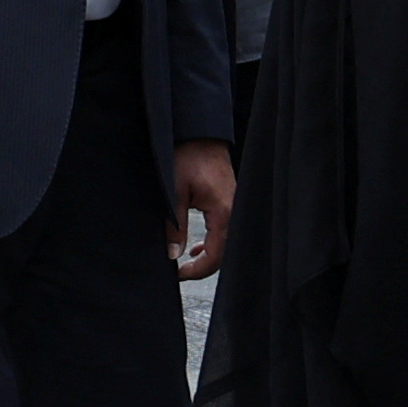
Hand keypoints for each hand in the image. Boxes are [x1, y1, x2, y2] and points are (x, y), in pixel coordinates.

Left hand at [169, 138, 235, 280]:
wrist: (200, 132)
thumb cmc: (188, 156)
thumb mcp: (174, 193)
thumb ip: (175, 226)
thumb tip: (173, 254)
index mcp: (224, 212)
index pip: (216, 255)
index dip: (197, 270)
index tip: (178, 274)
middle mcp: (235, 212)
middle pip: (224, 253)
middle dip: (203, 266)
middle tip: (180, 272)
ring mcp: (235, 206)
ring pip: (225, 242)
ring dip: (208, 254)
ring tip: (186, 262)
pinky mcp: (231, 201)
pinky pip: (226, 229)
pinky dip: (212, 241)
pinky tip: (197, 246)